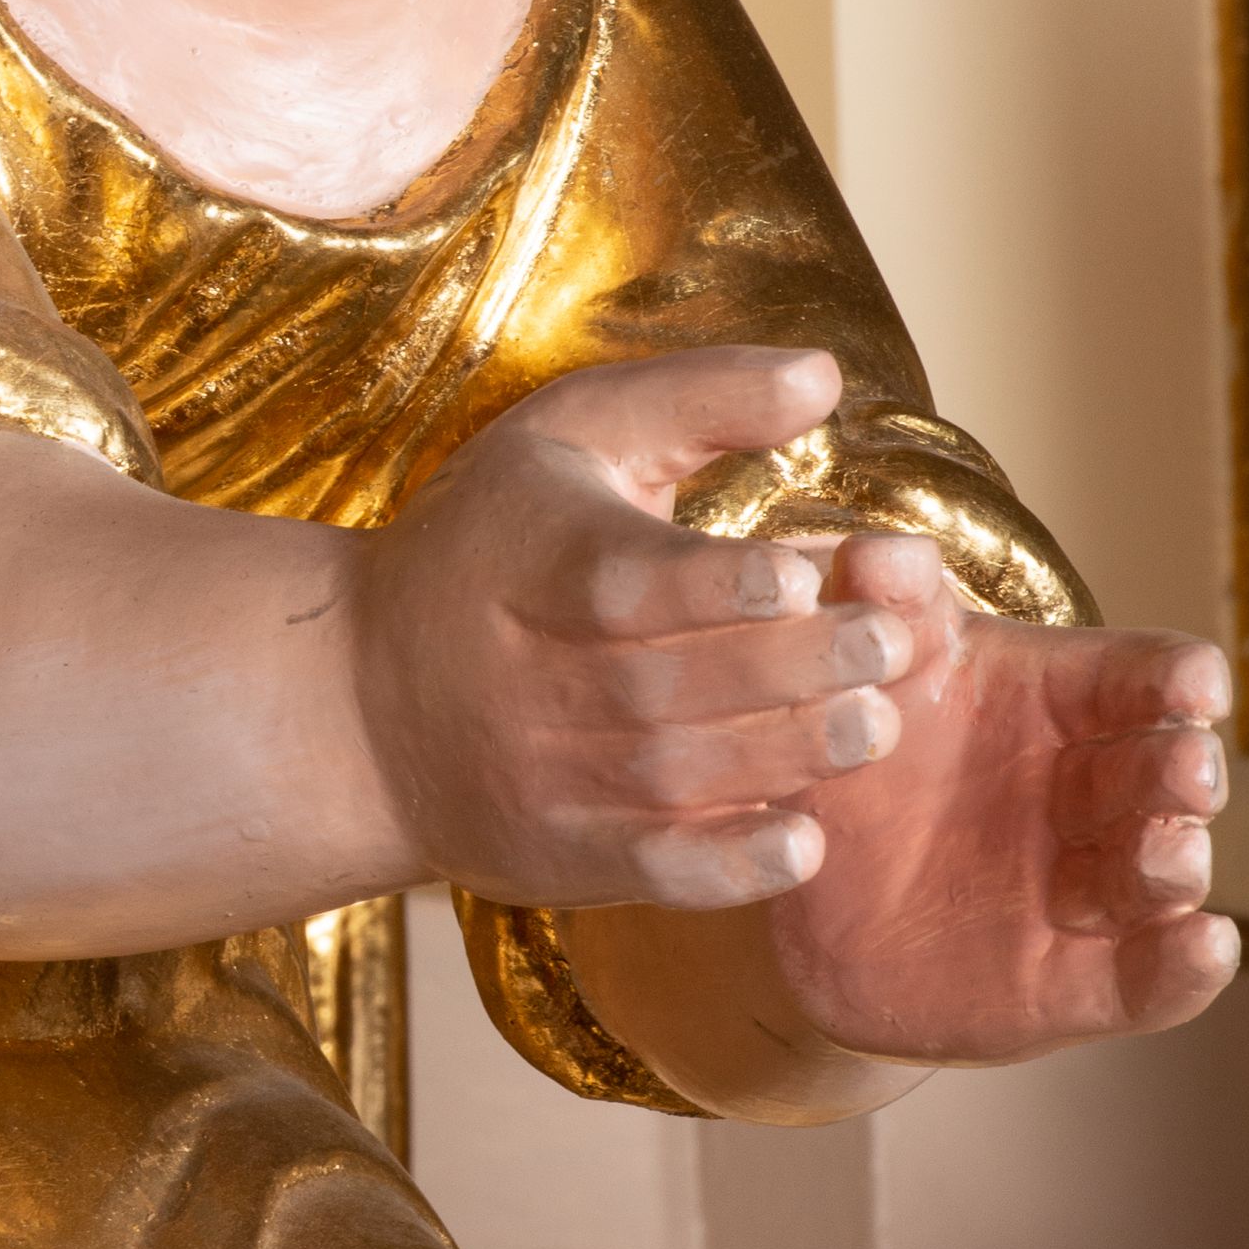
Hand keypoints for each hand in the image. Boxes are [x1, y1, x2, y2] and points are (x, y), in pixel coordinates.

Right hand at [350, 343, 917, 909]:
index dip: (714, 587)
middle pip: (665, 682)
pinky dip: (727, 867)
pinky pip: (647, 871)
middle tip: (886, 645)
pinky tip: (802, 842)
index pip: (619, 581)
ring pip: (673, 775)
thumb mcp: (573, 435)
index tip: (802, 578)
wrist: (362, 703)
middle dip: (790, 668)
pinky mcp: (559, 854)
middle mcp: (527, 675)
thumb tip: (825, 377)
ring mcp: (540, 774)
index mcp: (531, 558)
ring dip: (786, 755)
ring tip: (876, 723)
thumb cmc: (492, 541)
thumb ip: (699, 398)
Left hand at [765, 547, 1234, 1059]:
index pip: (1149, 675)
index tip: (1194, 683)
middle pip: (1169, 768)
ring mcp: (1099, 890)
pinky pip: (1154, 979)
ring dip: (1175, 861)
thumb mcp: (868, 681)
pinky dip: (1187, 967)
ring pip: (1166, 871)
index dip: (1180, 678)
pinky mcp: (1086, 981)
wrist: (810, 903)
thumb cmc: (861, 761)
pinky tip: (1206, 947)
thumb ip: (882, 611)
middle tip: (1185, 770)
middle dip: (1182, 769)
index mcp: (1068, 704)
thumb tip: (880, 550)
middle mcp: (1101, 793)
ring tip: (1167, 856)